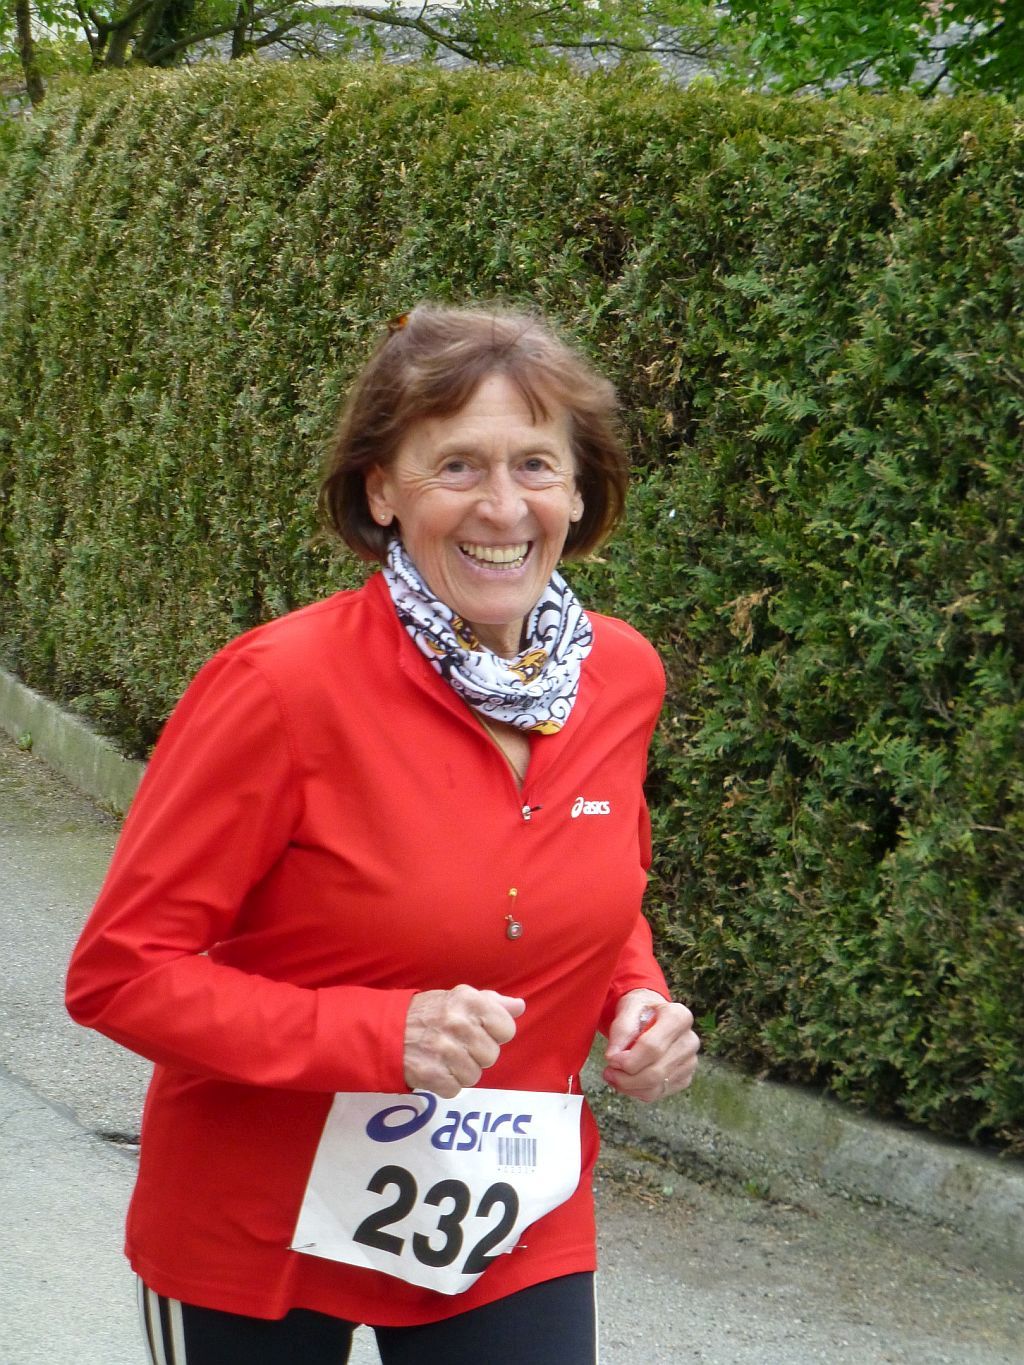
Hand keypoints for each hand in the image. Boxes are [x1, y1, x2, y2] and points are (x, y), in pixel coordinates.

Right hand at [404, 985, 525, 1097]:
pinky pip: (456, 1089)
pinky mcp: (432, 1074)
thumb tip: (519, 1006)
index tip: (479, 1031)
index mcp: (470, 1001)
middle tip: (457, 1045)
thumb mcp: (459, 998)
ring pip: (475, 1076)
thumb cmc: (428, 1013)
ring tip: (445, 1057)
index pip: (507, 1029)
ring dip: (461, 1071)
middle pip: (491, 1056)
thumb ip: (492, 1003)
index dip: (495, 1033)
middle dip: (476, 1054)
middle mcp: (459, 1024)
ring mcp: (445, 1050)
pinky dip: (446, 1083)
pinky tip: (435, 1069)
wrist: (387, 1030)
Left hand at [603, 989, 699, 1103]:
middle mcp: (690, 1040)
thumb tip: (613, 1057)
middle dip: (626, 1078)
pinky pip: (658, 1093)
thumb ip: (621, 1029)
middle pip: (655, 1072)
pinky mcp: (685, 1078)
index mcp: (679, 1017)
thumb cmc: (641, 1010)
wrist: (654, 1015)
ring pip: (655, 1086)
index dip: (628, 1059)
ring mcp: (690, 1061)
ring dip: (629, 1086)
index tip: (610, 1059)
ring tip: (614, 1076)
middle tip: (608, 1072)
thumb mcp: (628, 1008)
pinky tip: (627, 1081)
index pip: (652, 1047)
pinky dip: (637, 1091)